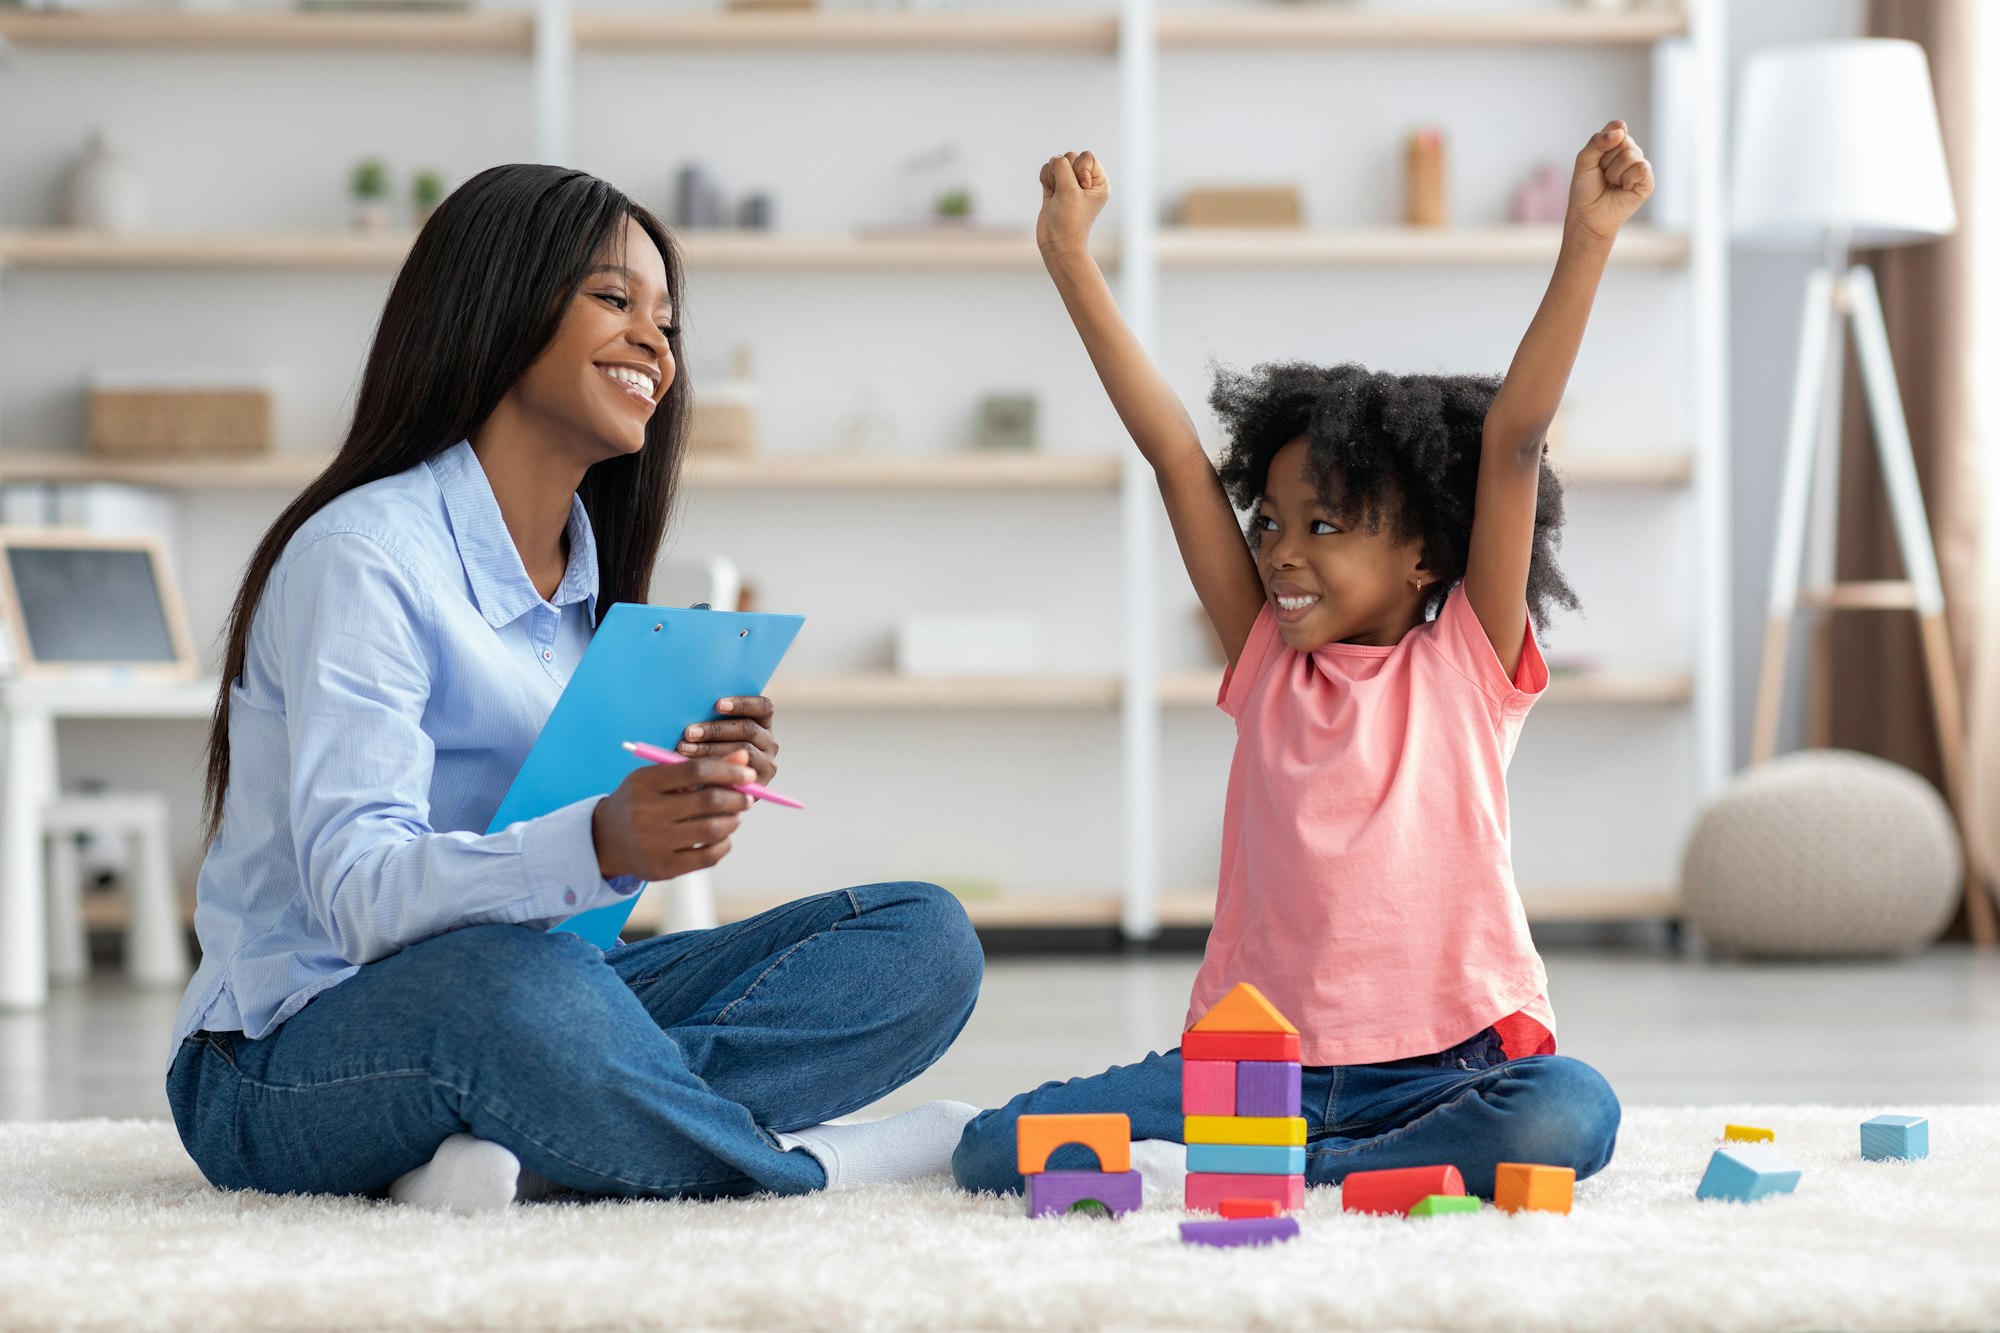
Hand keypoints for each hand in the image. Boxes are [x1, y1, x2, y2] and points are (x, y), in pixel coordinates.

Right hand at [591, 750, 755, 880]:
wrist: (605, 840)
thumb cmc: (641, 801)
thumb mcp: (660, 778)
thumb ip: (701, 767)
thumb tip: (743, 757)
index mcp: (644, 783)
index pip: (696, 771)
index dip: (728, 771)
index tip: (748, 774)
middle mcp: (647, 813)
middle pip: (708, 801)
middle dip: (736, 798)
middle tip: (746, 797)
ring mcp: (654, 843)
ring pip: (712, 830)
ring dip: (733, 821)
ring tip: (735, 816)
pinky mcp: (663, 868)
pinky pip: (708, 857)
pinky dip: (724, 845)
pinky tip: (723, 837)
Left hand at [677, 695, 778, 784]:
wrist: (717, 792)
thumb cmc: (711, 750)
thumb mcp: (716, 733)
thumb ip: (714, 719)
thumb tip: (693, 708)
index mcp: (762, 723)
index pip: (763, 707)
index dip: (743, 704)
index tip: (718, 705)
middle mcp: (768, 742)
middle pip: (749, 729)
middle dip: (716, 729)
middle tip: (689, 732)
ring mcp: (766, 763)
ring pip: (744, 750)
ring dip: (711, 748)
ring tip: (685, 749)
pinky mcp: (761, 782)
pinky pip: (740, 772)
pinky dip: (716, 768)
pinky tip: (695, 766)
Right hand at [1037, 150, 1108, 261]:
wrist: (1057, 244)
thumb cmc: (1069, 220)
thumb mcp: (1069, 190)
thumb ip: (1062, 167)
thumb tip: (1054, 160)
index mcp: (1099, 182)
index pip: (1087, 156)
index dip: (1080, 168)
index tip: (1081, 188)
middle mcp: (1086, 181)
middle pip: (1071, 157)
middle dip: (1063, 172)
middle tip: (1066, 194)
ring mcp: (1069, 184)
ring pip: (1057, 162)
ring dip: (1053, 176)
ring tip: (1057, 195)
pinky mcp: (1054, 188)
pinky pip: (1047, 170)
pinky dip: (1045, 179)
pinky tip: (1049, 194)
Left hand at [1568, 121, 1652, 244]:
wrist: (1588, 216)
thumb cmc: (1585, 189)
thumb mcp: (1584, 160)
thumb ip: (1597, 141)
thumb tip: (1620, 132)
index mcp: (1617, 144)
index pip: (1617, 127)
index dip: (1604, 142)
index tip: (1596, 159)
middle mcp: (1631, 152)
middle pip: (1623, 140)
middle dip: (1606, 160)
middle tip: (1603, 175)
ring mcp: (1640, 166)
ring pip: (1631, 155)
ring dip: (1614, 172)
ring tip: (1612, 183)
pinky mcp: (1648, 181)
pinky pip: (1641, 168)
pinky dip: (1626, 179)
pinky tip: (1623, 188)